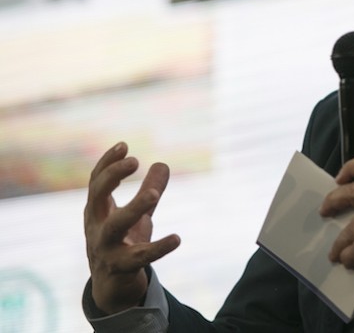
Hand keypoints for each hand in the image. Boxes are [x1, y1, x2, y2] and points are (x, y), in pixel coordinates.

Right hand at [84, 142, 180, 314]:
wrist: (112, 288)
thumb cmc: (122, 243)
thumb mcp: (135, 216)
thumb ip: (148, 190)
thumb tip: (162, 163)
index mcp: (98, 212)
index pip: (96, 182)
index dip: (107, 163)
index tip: (124, 145)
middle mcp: (97, 227)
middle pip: (96, 197)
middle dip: (112, 177)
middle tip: (135, 161)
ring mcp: (106, 248)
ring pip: (116, 226)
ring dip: (134, 208)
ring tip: (155, 195)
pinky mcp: (121, 268)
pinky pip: (140, 257)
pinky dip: (159, 248)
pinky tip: (177, 238)